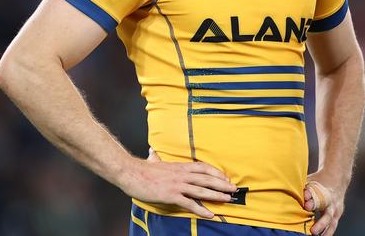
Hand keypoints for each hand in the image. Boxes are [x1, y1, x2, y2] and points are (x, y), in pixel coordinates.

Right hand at [121, 147, 236, 218]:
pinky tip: (210, 213)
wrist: (132, 173)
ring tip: (227, 198)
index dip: (216, 173)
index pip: (203, 168)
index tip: (225, 178)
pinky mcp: (171, 195)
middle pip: (206, 178)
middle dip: (221, 183)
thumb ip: (155, 157)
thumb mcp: (153, 161)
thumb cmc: (143, 169)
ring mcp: (177, 185)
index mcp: (180, 166)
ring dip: (216, 194)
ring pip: (201, 189)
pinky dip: (201, 208)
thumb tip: (152, 152)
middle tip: (233, 189)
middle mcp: (182, 174)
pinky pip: (189, 203)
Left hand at [303, 172, 344, 234]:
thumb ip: (306, 190)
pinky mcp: (337, 214)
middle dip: (320, 224)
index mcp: (325, 193)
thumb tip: (303, 196)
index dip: (312, 203)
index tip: (306, 206)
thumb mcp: (312, 181)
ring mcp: (336, 210)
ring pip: (332, 223)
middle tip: (313, 232)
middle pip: (327, 215)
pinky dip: (327, 232)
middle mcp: (332, 203)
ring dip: (325, 232)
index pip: (318, 199)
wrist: (337, 178)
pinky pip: (332, 225)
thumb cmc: (319, 181)